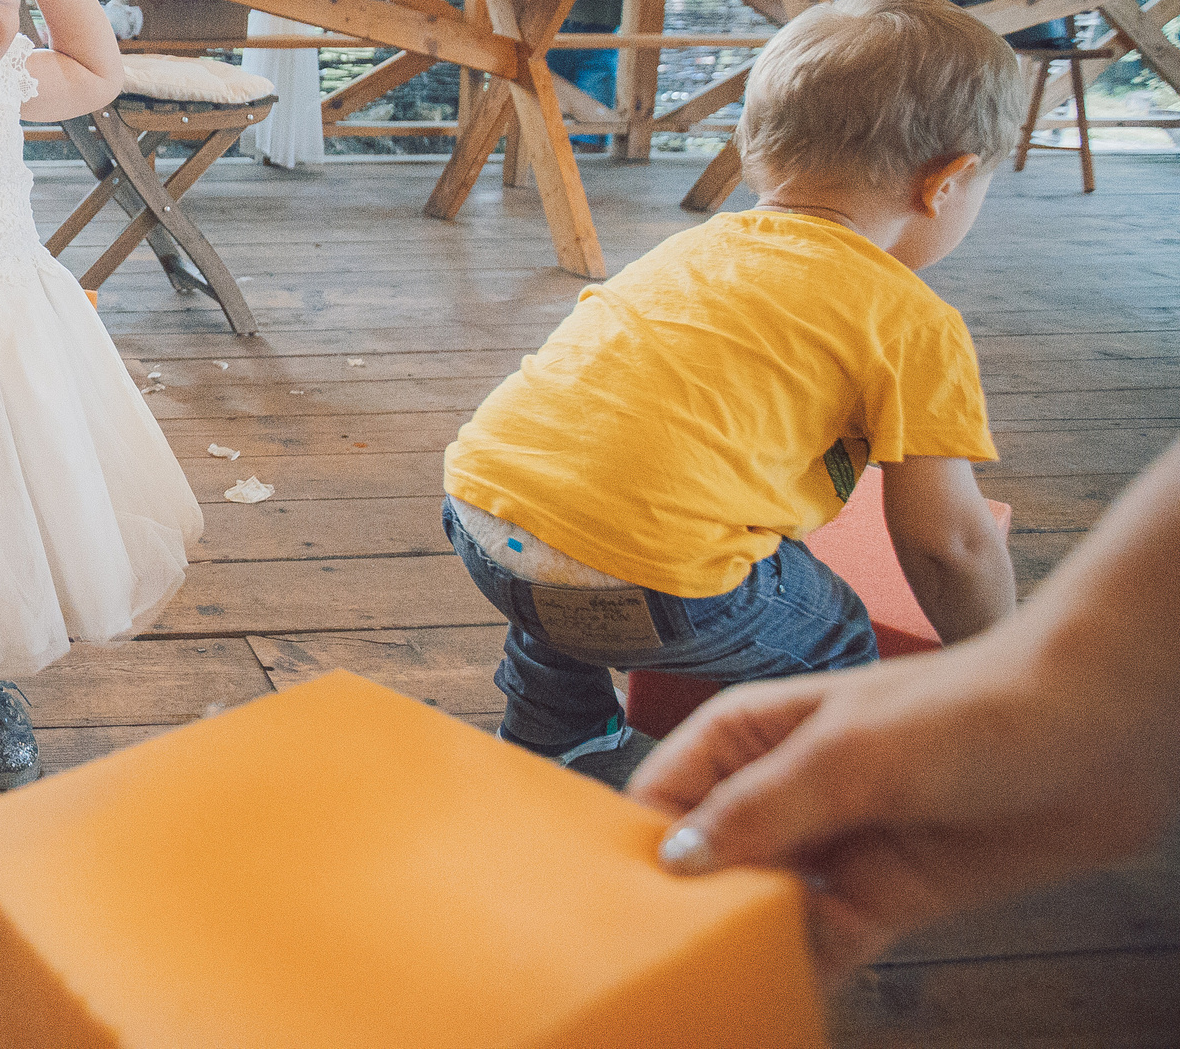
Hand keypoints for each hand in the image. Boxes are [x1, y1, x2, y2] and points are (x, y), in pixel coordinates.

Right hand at [628, 639, 1167, 984]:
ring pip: (757, 905)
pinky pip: (822, 942)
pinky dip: (798, 968)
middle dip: (681, 905)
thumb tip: (676, 860)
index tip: (608, 904)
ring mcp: (830, 846)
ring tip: (707, 984)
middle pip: (704, 857)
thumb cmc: (966, 711)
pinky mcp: (882, 896)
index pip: (662, 795)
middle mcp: (779, 791)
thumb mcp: (845, 755)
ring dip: (739, 941)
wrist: (1095, 733)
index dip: (631, 845)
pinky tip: (777, 992)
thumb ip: (759, 809)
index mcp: (748, 736)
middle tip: (655, 960)